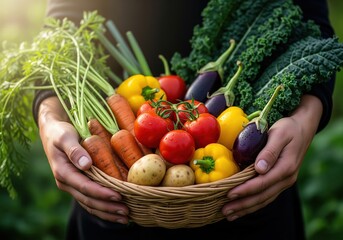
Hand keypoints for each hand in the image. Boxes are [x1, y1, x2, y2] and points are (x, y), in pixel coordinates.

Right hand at [38, 96, 128, 223]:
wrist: (53, 132)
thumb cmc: (60, 132)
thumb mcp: (65, 137)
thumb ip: (74, 150)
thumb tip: (86, 164)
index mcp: (63, 172)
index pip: (85, 187)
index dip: (101, 193)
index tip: (118, 196)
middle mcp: (66, 183)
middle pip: (88, 200)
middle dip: (107, 207)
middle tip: (126, 211)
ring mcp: (72, 186)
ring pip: (90, 204)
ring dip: (107, 212)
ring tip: (125, 217)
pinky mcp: (78, 185)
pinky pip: (90, 200)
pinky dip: (103, 208)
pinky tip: (116, 212)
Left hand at [222, 95, 322, 220]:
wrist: (302, 129)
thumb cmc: (288, 129)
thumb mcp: (279, 134)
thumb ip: (270, 151)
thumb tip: (260, 168)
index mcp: (286, 167)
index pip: (262, 183)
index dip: (245, 190)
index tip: (230, 194)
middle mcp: (286, 178)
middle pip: (262, 196)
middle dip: (243, 205)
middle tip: (225, 211)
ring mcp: (284, 181)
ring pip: (264, 199)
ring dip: (246, 208)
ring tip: (230, 215)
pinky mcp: (280, 181)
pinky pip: (266, 196)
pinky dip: (254, 204)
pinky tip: (242, 208)